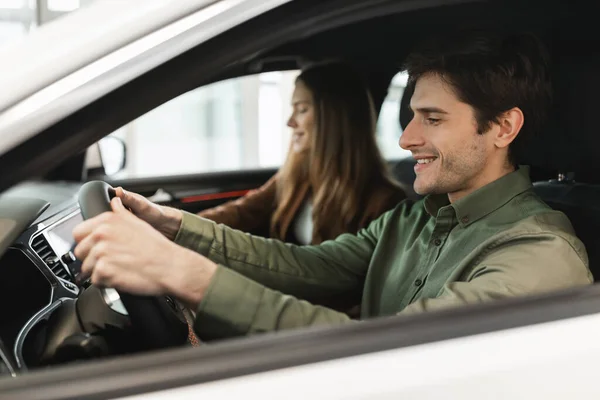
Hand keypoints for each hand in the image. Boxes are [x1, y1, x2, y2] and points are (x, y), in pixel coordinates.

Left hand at [73, 196, 216, 307]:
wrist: (169, 266)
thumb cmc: (157, 248)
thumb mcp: (138, 222)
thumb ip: (120, 212)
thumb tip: (114, 201)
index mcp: (107, 221)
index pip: (78, 232)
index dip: (86, 242)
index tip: (95, 248)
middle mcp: (101, 235)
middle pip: (80, 252)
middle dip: (91, 259)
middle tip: (110, 261)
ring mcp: (101, 253)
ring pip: (85, 268)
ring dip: (99, 272)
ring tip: (118, 269)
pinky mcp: (103, 271)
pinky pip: (94, 281)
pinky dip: (105, 283)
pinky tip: (119, 277)